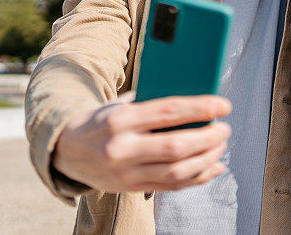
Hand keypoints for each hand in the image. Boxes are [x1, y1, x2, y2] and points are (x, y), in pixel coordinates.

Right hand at [52, 94, 231, 192]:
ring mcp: (126, 172)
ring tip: (220, 147)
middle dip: (208, 138)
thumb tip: (192, 102)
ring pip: (177, 172)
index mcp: (120, 120)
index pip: (169, 112)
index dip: (201, 108)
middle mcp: (122, 148)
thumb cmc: (100, 121)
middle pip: (176, 147)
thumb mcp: (119, 105)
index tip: (223, 105)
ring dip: (206, 160)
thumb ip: (150, 105)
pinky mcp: (130, 188)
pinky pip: (171, 187)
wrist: (65, 149)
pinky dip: (197, 178)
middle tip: (224, 129)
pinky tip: (212, 168)